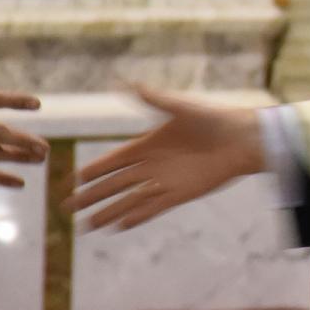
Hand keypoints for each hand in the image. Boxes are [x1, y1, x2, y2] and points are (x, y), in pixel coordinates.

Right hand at [66, 85, 267, 229]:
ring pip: (129, 199)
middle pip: (114, 184)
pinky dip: (135, 217)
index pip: (112, 161)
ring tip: (85, 227)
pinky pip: (152, 208)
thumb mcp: (180, 107)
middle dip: (90, 195)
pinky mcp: (180, 194)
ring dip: (108, 211)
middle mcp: (152, 165)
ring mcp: (164, 181)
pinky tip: (118, 227)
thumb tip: (123, 82)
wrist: (243, 139)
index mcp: (148, 144)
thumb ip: (152, 99)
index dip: (92, 171)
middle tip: (66, 207)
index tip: (71, 181)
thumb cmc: (214, 119)